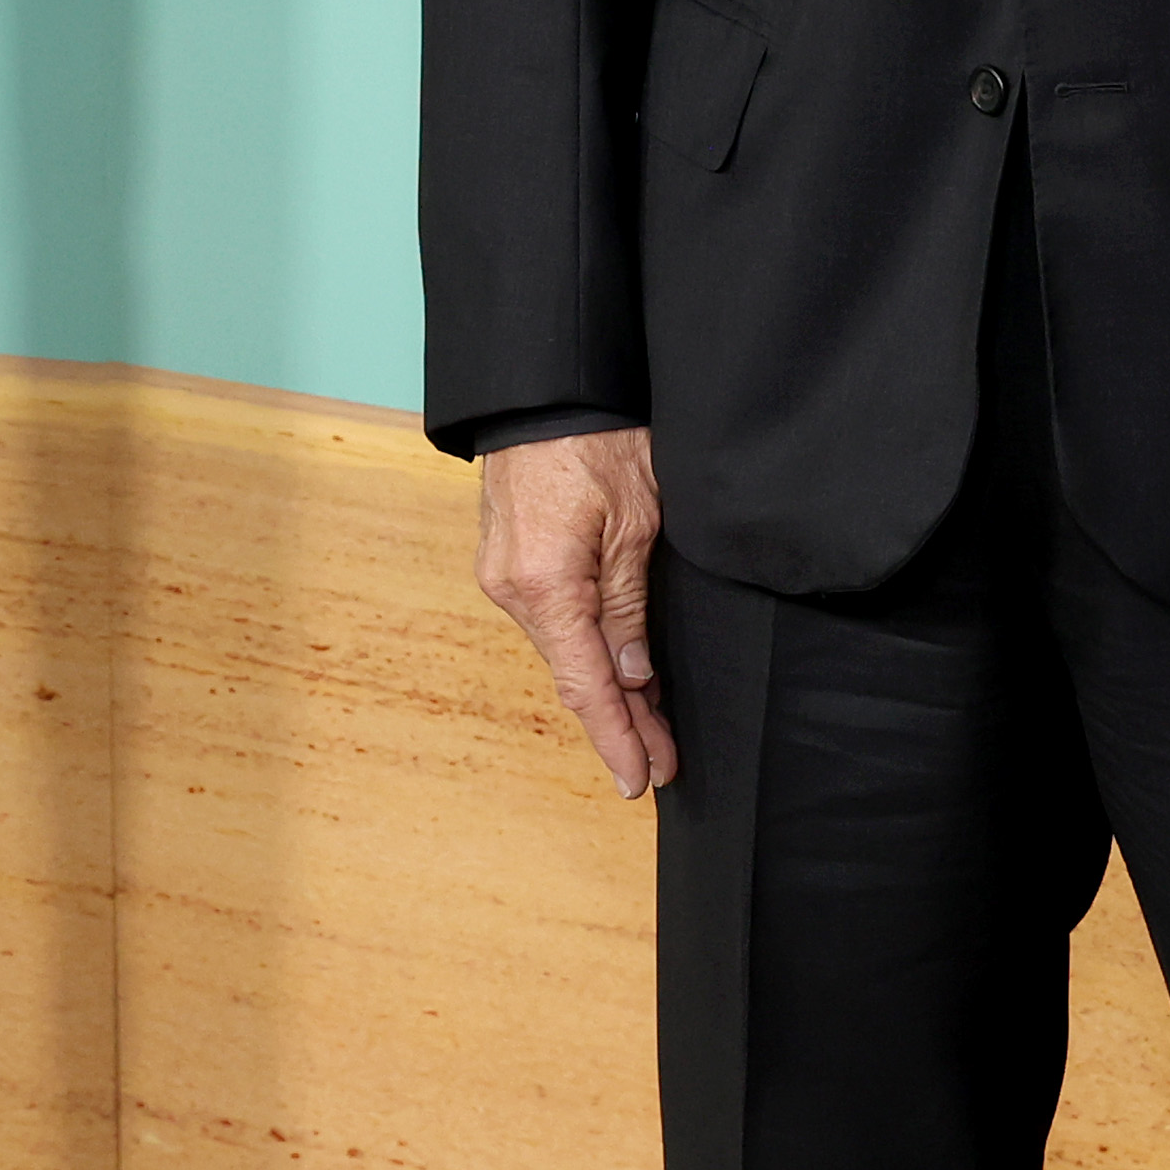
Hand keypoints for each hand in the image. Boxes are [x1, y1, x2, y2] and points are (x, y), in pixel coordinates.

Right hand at [478, 428, 676, 796]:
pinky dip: (586, 652)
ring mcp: (505, 576)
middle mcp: (512, 589)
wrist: (543, 391)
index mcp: (545, 585)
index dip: (618, 736)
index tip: (642, 778)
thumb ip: (628, 602)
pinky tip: (617, 671)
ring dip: (607, 687)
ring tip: (651, 726)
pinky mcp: (510, 561)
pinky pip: (553, 622)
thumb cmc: (597, 440)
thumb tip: (632, 670)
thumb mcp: (636, 521)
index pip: (586, 684)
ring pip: (564, 651)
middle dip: (623, 720)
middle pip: (575, 674)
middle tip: (664, 761)